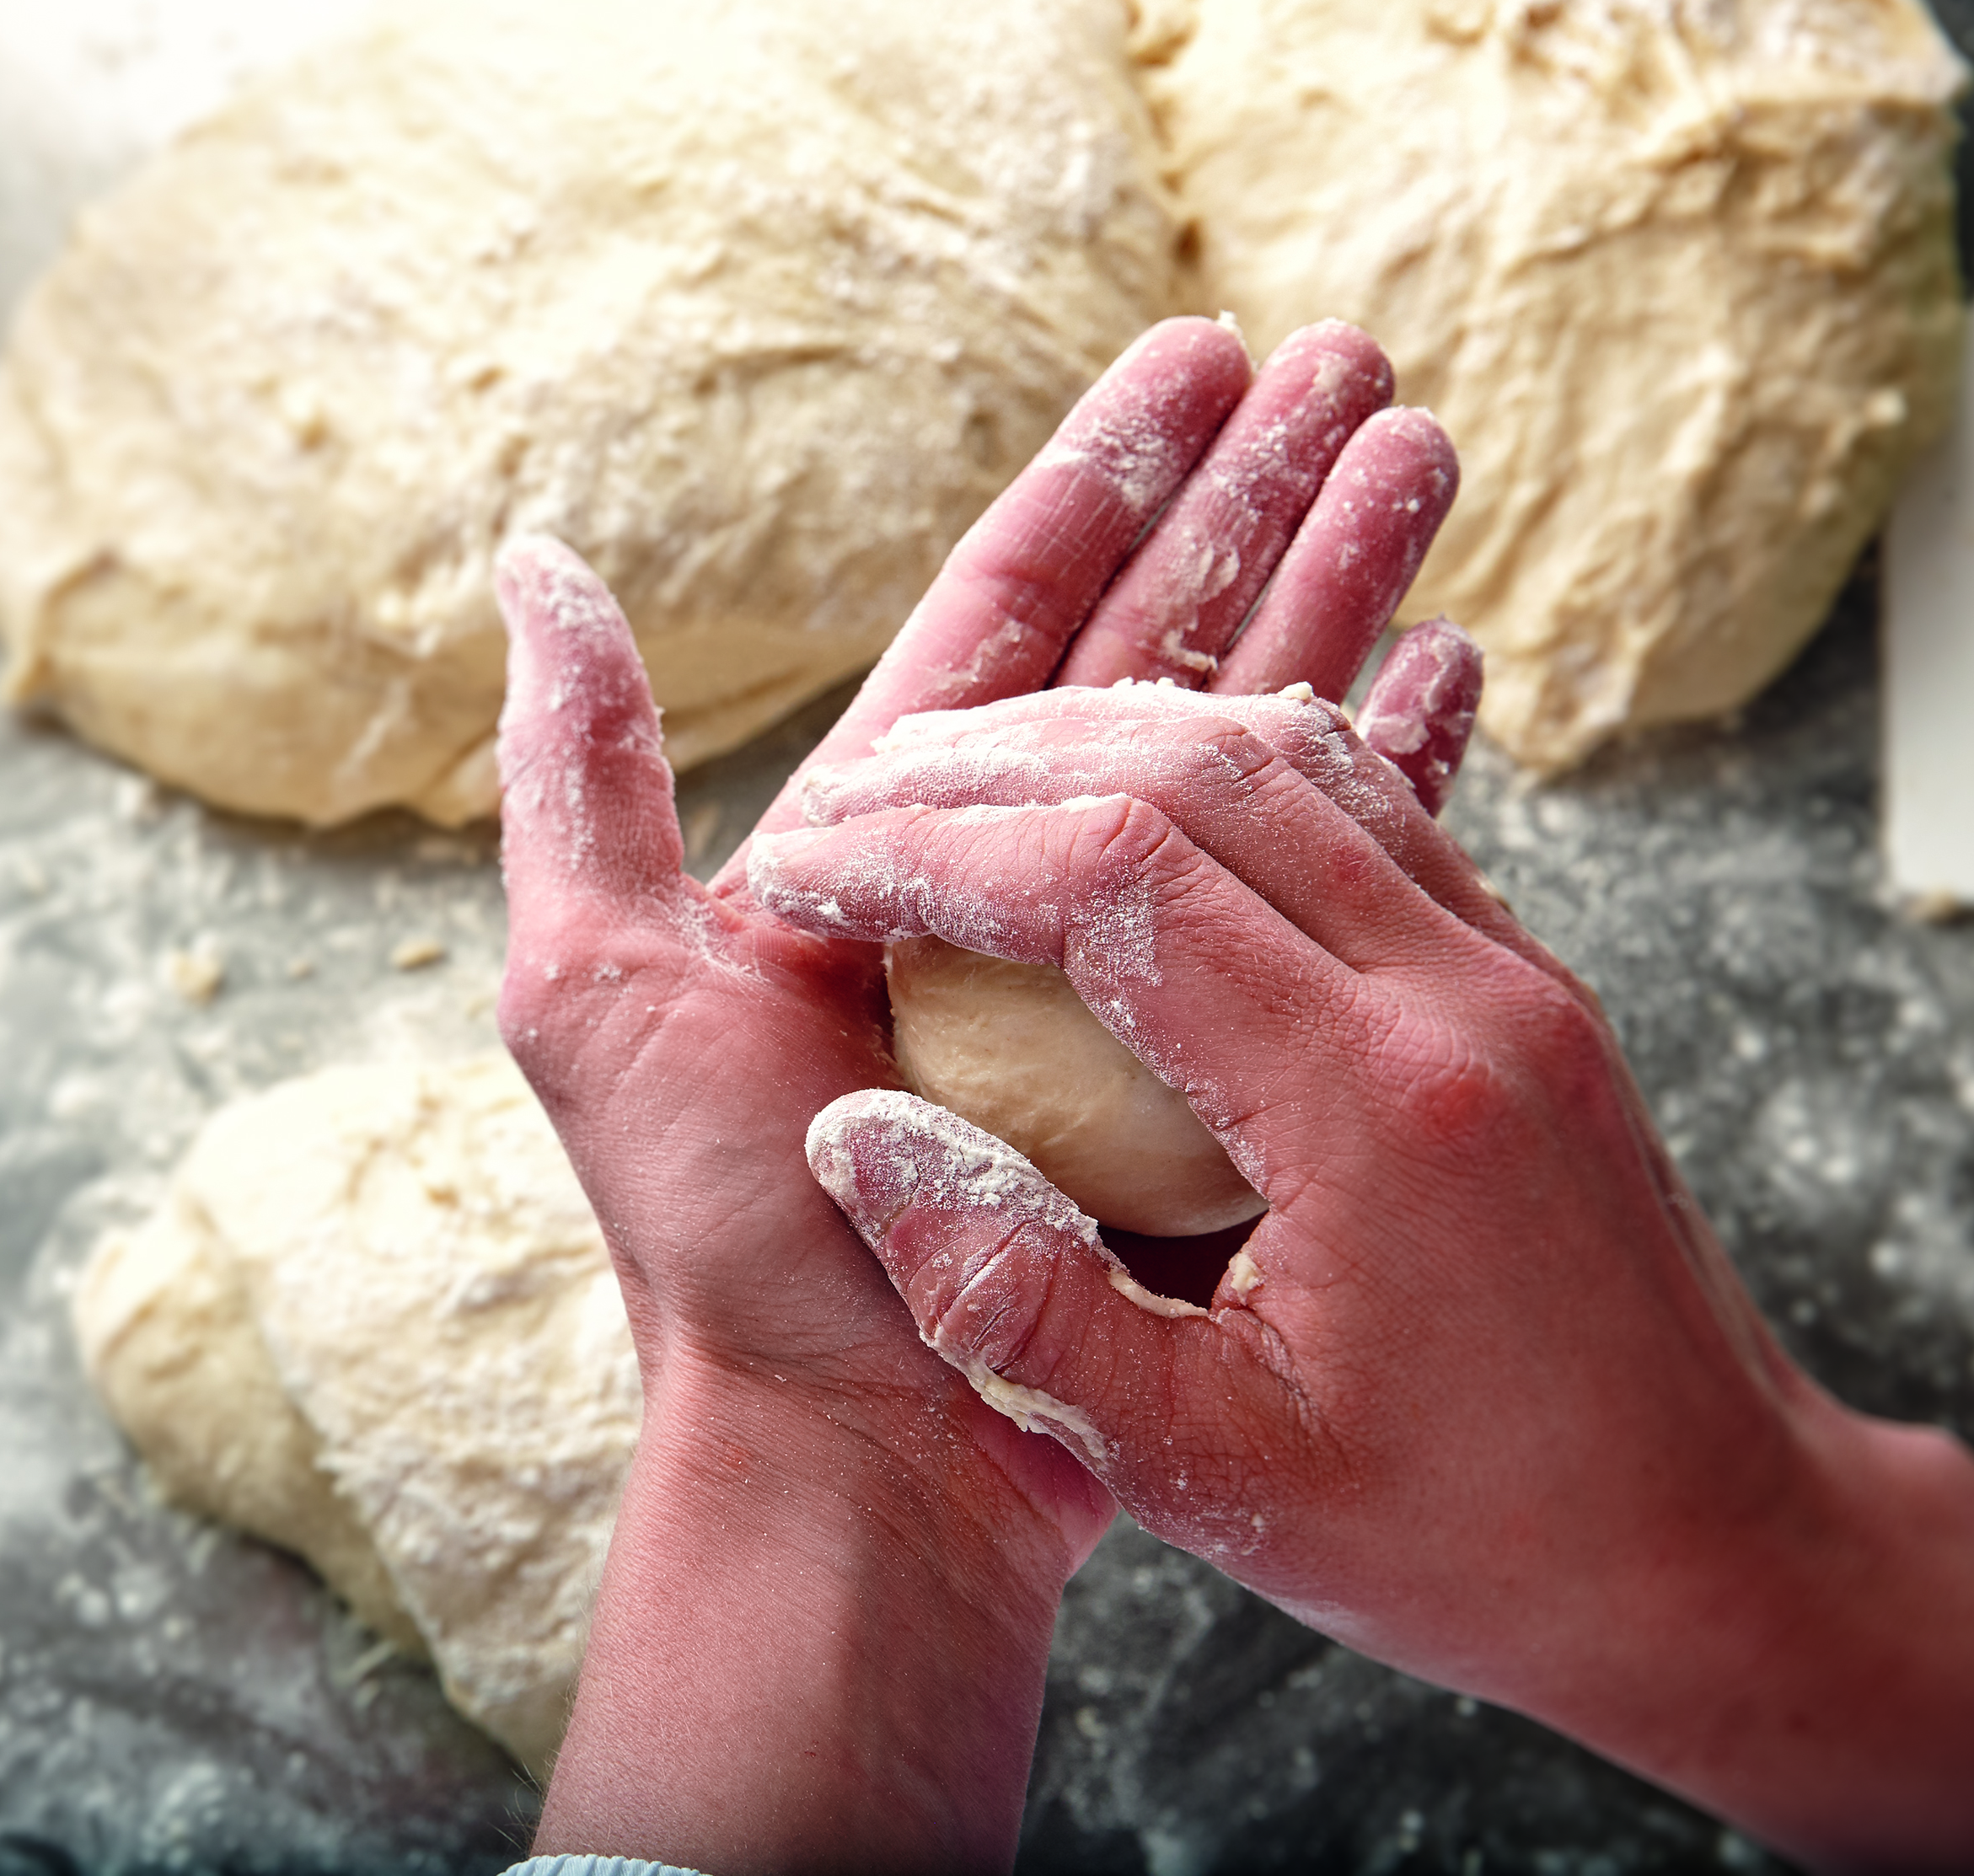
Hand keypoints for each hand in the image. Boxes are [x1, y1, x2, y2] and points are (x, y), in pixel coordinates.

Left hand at [494, 316, 1463, 1867]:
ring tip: (1429, 463)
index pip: (1014, 621)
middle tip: (1362, 367)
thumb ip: (581, 783)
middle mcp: (1002, 897)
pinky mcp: (1209, 1074)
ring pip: (1248, 745)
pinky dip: (1379, 784)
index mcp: (879, 853)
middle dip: (1256, 504)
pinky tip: (1447, 677)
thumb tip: (535, 570)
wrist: (866, 1458)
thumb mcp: (600, 994)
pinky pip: (1309, 897)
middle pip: (1154, 651)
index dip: (1110, 478)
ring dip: (1339, 599)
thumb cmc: (727, 1242)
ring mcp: (1116, 985)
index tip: (1204, 354)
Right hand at [757, 683, 1973, 1868]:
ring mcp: (1510, 972)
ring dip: (1094, 742)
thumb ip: (1017, 1307)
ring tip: (948, 785)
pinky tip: (1115, 802)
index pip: (1111, 877)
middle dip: (983, 766)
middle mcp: (1462, 998)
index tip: (800, 875)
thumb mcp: (1214, 1479)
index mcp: (1379, 1108)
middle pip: (1188, 769)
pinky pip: (1356, 802)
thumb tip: (851, 1140)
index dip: (926, 852)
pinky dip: (1208, 773)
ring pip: (1281, 753)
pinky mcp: (1523, 981)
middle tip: (837, 805)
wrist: (1722, 1554)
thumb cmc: (1476, 1544)